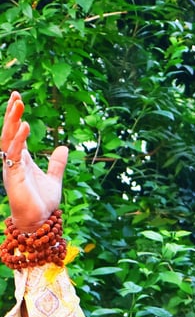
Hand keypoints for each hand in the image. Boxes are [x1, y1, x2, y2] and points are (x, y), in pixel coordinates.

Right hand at [1, 91, 67, 232]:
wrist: (39, 221)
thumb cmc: (42, 202)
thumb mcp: (54, 179)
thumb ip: (56, 164)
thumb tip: (63, 147)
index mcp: (21, 159)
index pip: (17, 133)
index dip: (16, 117)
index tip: (18, 99)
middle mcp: (13, 161)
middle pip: (10, 132)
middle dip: (12, 114)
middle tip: (16, 95)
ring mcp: (11, 167)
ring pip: (8, 139)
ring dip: (13, 122)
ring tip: (19, 105)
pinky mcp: (13, 175)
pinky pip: (13, 153)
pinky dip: (18, 140)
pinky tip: (25, 127)